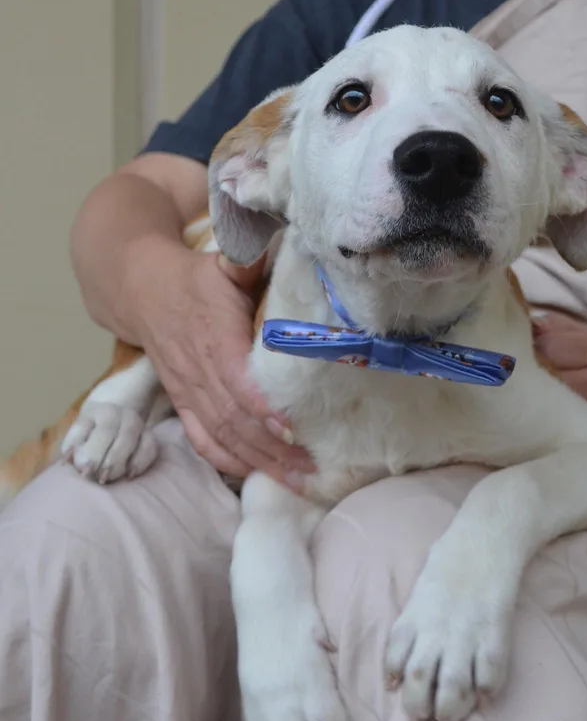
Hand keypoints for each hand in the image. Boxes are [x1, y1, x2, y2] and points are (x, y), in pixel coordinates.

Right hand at [126, 244, 314, 483]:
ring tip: (298, 482)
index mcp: (213, 334)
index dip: (262, 405)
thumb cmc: (196, 276)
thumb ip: (251, 259)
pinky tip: (258, 476)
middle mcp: (198, 368)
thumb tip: (285, 238)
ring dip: (260, 462)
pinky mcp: (182, 402)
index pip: (236, 378)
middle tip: (312, 470)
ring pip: (222, 435)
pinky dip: (229, 462)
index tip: (291, 426)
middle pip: (235, 418)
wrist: (140, 288)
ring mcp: (187, 390)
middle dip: (274, 448)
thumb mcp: (224, 261)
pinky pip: (203, 440)